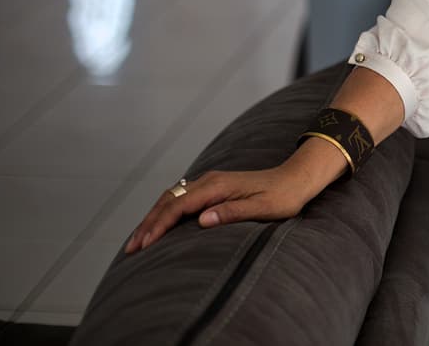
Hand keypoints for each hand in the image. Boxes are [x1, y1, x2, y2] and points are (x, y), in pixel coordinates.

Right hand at [124, 164, 315, 253]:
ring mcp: (210, 183)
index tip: (143, 244)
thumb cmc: (283, 197)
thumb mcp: (263, 208)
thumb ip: (233, 213)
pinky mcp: (213, 188)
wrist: (296, 179)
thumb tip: (202, 220)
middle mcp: (210, 181)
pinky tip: (159, 226)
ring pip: (172, 198)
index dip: (158, 225)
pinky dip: (164, 212)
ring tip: (138, 240)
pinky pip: (181, 199)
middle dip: (148, 224)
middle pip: (169, 201)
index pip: (179, 206)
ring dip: (153, 217)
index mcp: (218, 186)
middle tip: (131, 248)